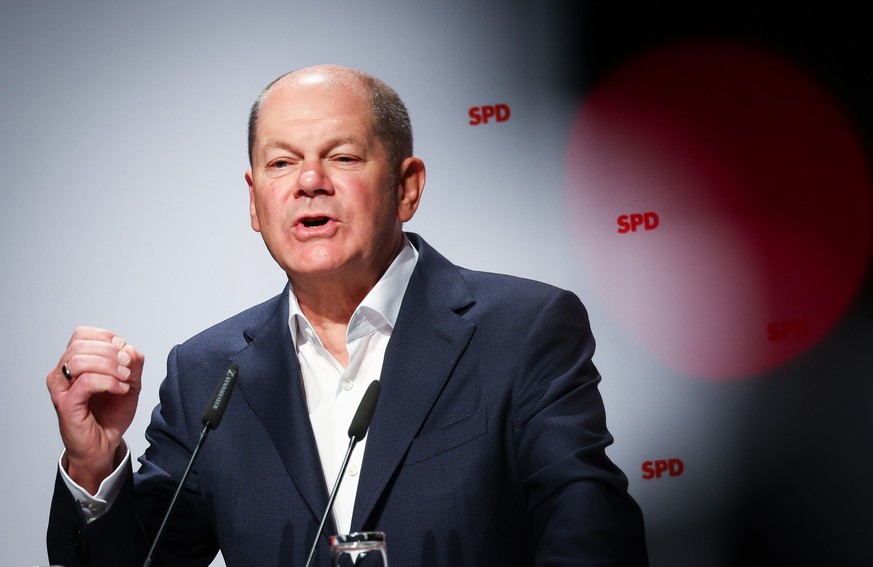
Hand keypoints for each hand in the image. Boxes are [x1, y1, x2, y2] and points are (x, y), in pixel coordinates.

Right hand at [47, 326, 144, 493]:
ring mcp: (61, 388)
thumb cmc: (111, 413)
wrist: (104, 443)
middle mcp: (62, 373)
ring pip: (80, 361)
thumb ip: (133, 363)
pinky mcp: (65, 404)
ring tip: (125, 379)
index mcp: (74, 362)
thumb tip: (129, 349)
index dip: (107, 338)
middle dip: (111, 352)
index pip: (82, 334)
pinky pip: (85, 382)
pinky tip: (121, 389)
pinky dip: (108, 382)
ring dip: (109, 366)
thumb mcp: (131, 382)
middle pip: (81, 344)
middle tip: (128, 368)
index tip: (125, 353)